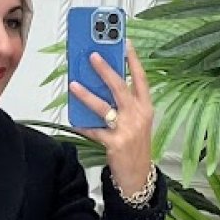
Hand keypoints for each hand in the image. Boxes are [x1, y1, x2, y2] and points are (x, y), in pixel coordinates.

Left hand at [69, 41, 154, 197]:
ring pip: (104, 107)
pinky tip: (74, 119)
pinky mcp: (115, 144)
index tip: (124, 42)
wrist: (139, 176)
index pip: (141, 78)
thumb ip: (125, 105)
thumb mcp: (138, 122)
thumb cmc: (136, 147)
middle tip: (92, 55)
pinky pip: (94, 131)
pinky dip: (83, 125)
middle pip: (120, 87)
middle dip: (105, 69)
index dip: (133, 60)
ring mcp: (127, 130)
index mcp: (146, 107)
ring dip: (87, 95)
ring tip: (74, 84)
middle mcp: (138, 116)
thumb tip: (103, 86)